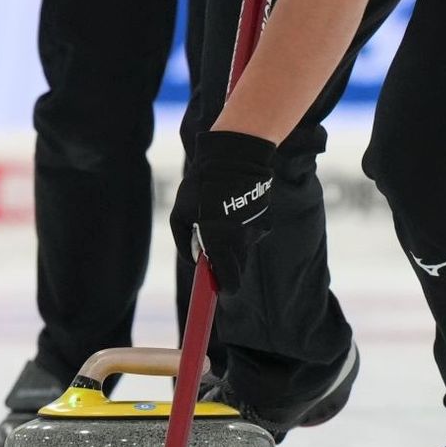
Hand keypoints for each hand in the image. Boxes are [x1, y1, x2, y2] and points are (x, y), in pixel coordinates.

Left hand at [170, 130, 276, 294]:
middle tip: (212, 248)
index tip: (216, 289)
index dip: (222, 289)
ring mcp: (255, 232)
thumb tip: (196, 260)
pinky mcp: (265, 222)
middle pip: (236, 270)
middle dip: (224, 265)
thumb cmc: (201, 186)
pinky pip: (250, 234)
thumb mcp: (180, 213)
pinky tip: (234, 206)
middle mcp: (241, 242)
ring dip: (232, 243)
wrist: (235, 157)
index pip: (230, 283)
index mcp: (219, 242)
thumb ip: (185, 242)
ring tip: (221, 215)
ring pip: (242, 250)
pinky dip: (242, 228)